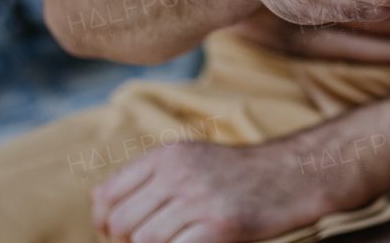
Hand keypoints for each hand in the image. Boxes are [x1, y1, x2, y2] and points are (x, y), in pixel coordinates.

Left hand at [92, 139, 335, 242]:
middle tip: (146, 242)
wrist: (293, 175)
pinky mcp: (218, 225)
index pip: (108, 195)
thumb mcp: (191, 159)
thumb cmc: (239, 174)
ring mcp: (199, 199)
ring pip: (144, 240)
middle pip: (122, 222)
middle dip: (125, 242)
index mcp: (168, 155)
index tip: (119, 233)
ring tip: (172, 241)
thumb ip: (145, 177)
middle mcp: (179, 173)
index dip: (104, 223)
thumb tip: (96, 200)